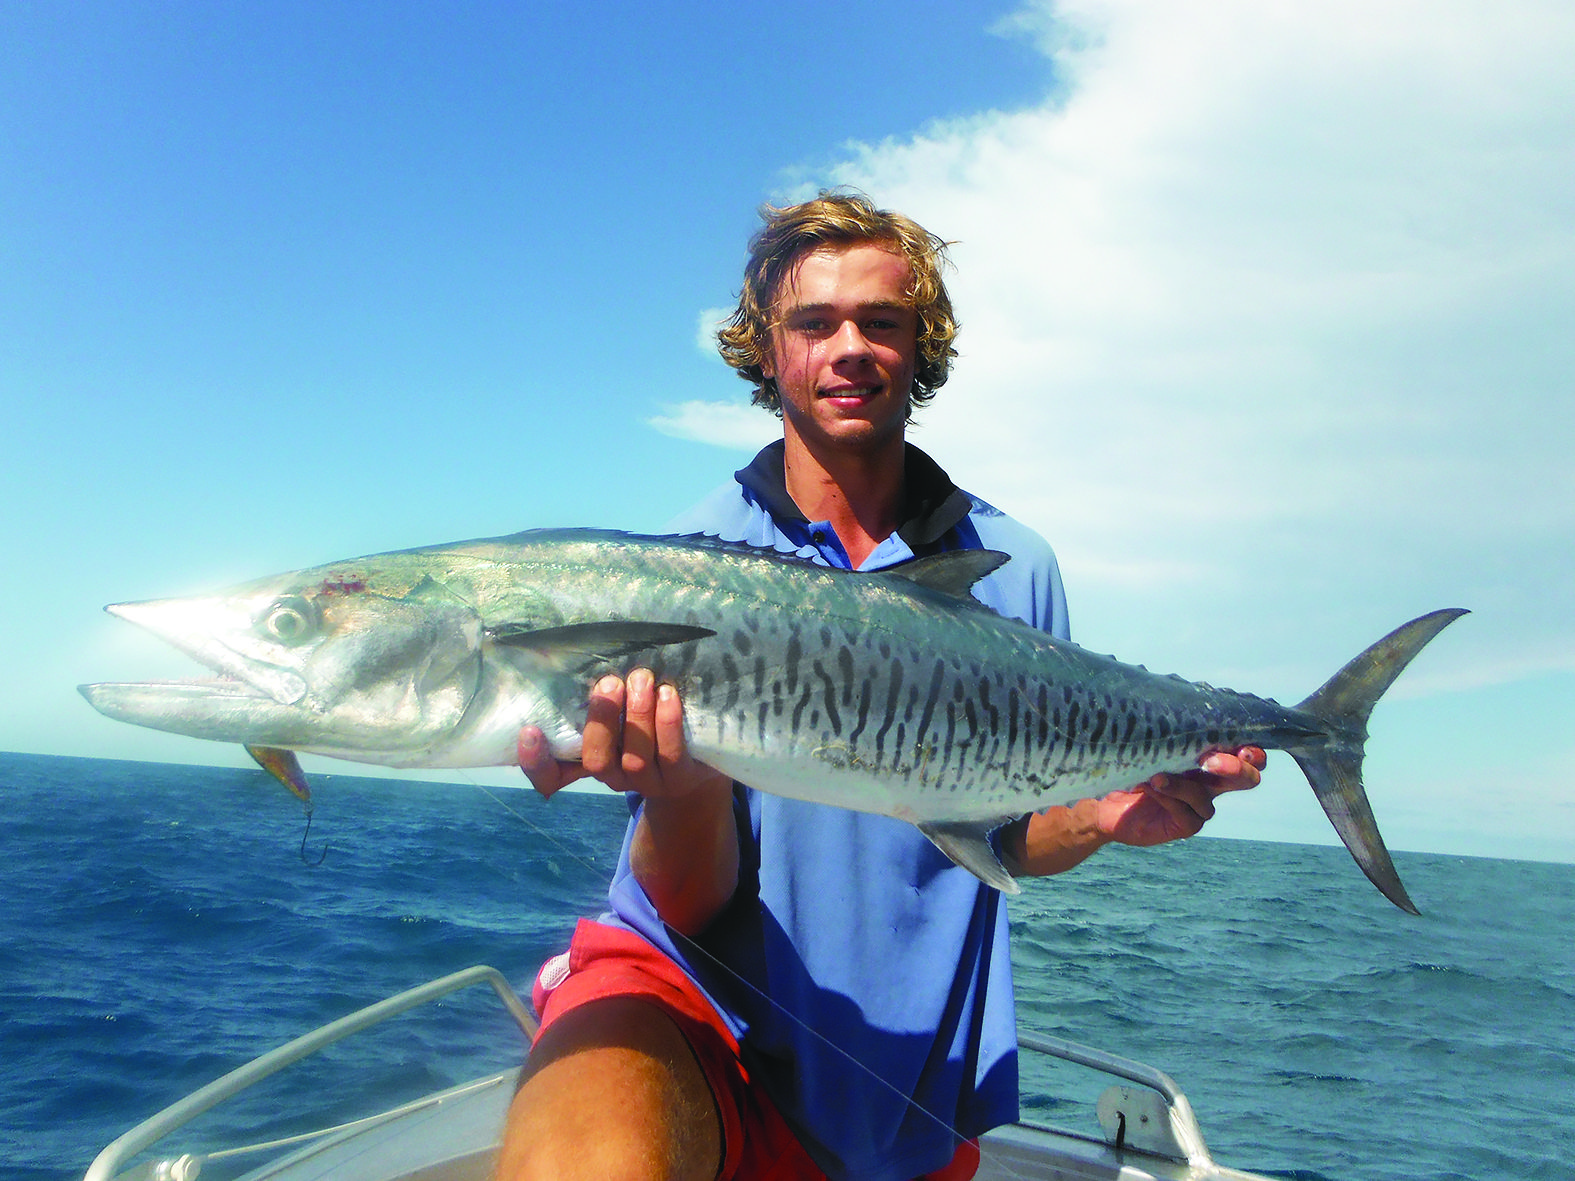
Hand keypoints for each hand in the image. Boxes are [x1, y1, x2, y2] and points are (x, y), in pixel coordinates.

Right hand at [518, 668, 729, 801]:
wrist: (700, 758)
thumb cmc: (649, 723)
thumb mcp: (621, 712)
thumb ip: (600, 696)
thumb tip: (581, 650)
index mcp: (589, 761)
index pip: (550, 776)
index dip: (536, 761)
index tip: (530, 730)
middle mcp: (614, 777)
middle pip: (597, 761)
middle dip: (601, 720)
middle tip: (609, 683)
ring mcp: (648, 782)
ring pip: (635, 757)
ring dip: (637, 715)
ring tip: (641, 679)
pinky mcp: (681, 779)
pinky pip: (671, 755)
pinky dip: (667, 722)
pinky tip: (668, 694)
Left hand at [1096, 746, 1265, 846]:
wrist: (1104, 797)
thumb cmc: (1129, 761)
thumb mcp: (1151, 741)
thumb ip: (1171, 731)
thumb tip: (1182, 711)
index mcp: (1210, 757)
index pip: (1247, 754)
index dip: (1254, 752)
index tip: (1243, 747)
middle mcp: (1211, 782)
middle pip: (1247, 779)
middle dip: (1236, 769)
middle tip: (1212, 761)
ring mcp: (1199, 805)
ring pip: (1208, 796)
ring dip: (1184, 784)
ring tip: (1158, 775)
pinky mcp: (1186, 825)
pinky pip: (1187, 812)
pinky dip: (1169, 797)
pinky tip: (1150, 786)